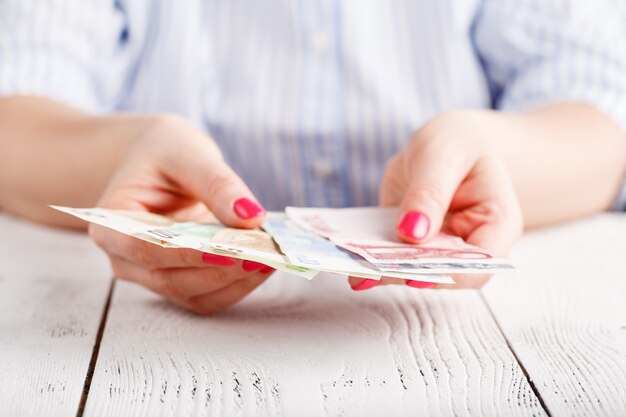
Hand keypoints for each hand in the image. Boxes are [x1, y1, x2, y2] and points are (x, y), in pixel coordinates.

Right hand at [90, 115, 273, 314]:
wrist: (158, 160)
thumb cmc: (163, 151)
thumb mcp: (188, 154)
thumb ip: (217, 184)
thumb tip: (252, 217)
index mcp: (111, 223)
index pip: (147, 248)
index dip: (188, 254)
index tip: (229, 251)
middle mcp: (125, 258)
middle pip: (173, 279)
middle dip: (222, 270)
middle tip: (266, 254)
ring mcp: (151, 275)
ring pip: (194, 294)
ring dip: (236, 281)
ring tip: (273, 258)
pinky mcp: (178, 280)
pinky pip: (208, 295)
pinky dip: (238, 284)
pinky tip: (265, 264)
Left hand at [350, 110, 522, 290]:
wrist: (448, 142)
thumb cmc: (458, 142)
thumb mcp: (444, 155)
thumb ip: (429, 193)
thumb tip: (411, 234)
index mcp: (496, 224)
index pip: (481, 264)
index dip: (448, 274)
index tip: (412, 273)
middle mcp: (470, 245)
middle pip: (443, 274)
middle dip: (406, 273)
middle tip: (369, 270)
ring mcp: (439, 249)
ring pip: (413, 271)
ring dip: (383, 270)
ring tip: (352, 267)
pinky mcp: (412, 245)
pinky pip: (393, 257)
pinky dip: (372, 258)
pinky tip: (349, 260)